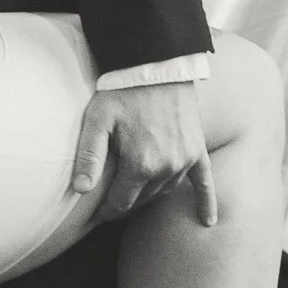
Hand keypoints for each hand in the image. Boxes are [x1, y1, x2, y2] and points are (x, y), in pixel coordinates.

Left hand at [70, 80, 216, 230]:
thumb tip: (81, 189)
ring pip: (164, 191)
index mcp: (141, 164)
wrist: (156, 65)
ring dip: (148, 195)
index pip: (121, 202)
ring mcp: (185, 160)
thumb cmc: (122, 92)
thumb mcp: (98, 120)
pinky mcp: (197, 150)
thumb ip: (89, 155)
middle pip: (142, 200)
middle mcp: (167, 167)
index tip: (94, 214)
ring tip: (134, 194)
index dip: (105, 210)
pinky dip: (205, 202)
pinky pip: (204, 182)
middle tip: (109, 202)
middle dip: (124, 202)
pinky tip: (207, 221)